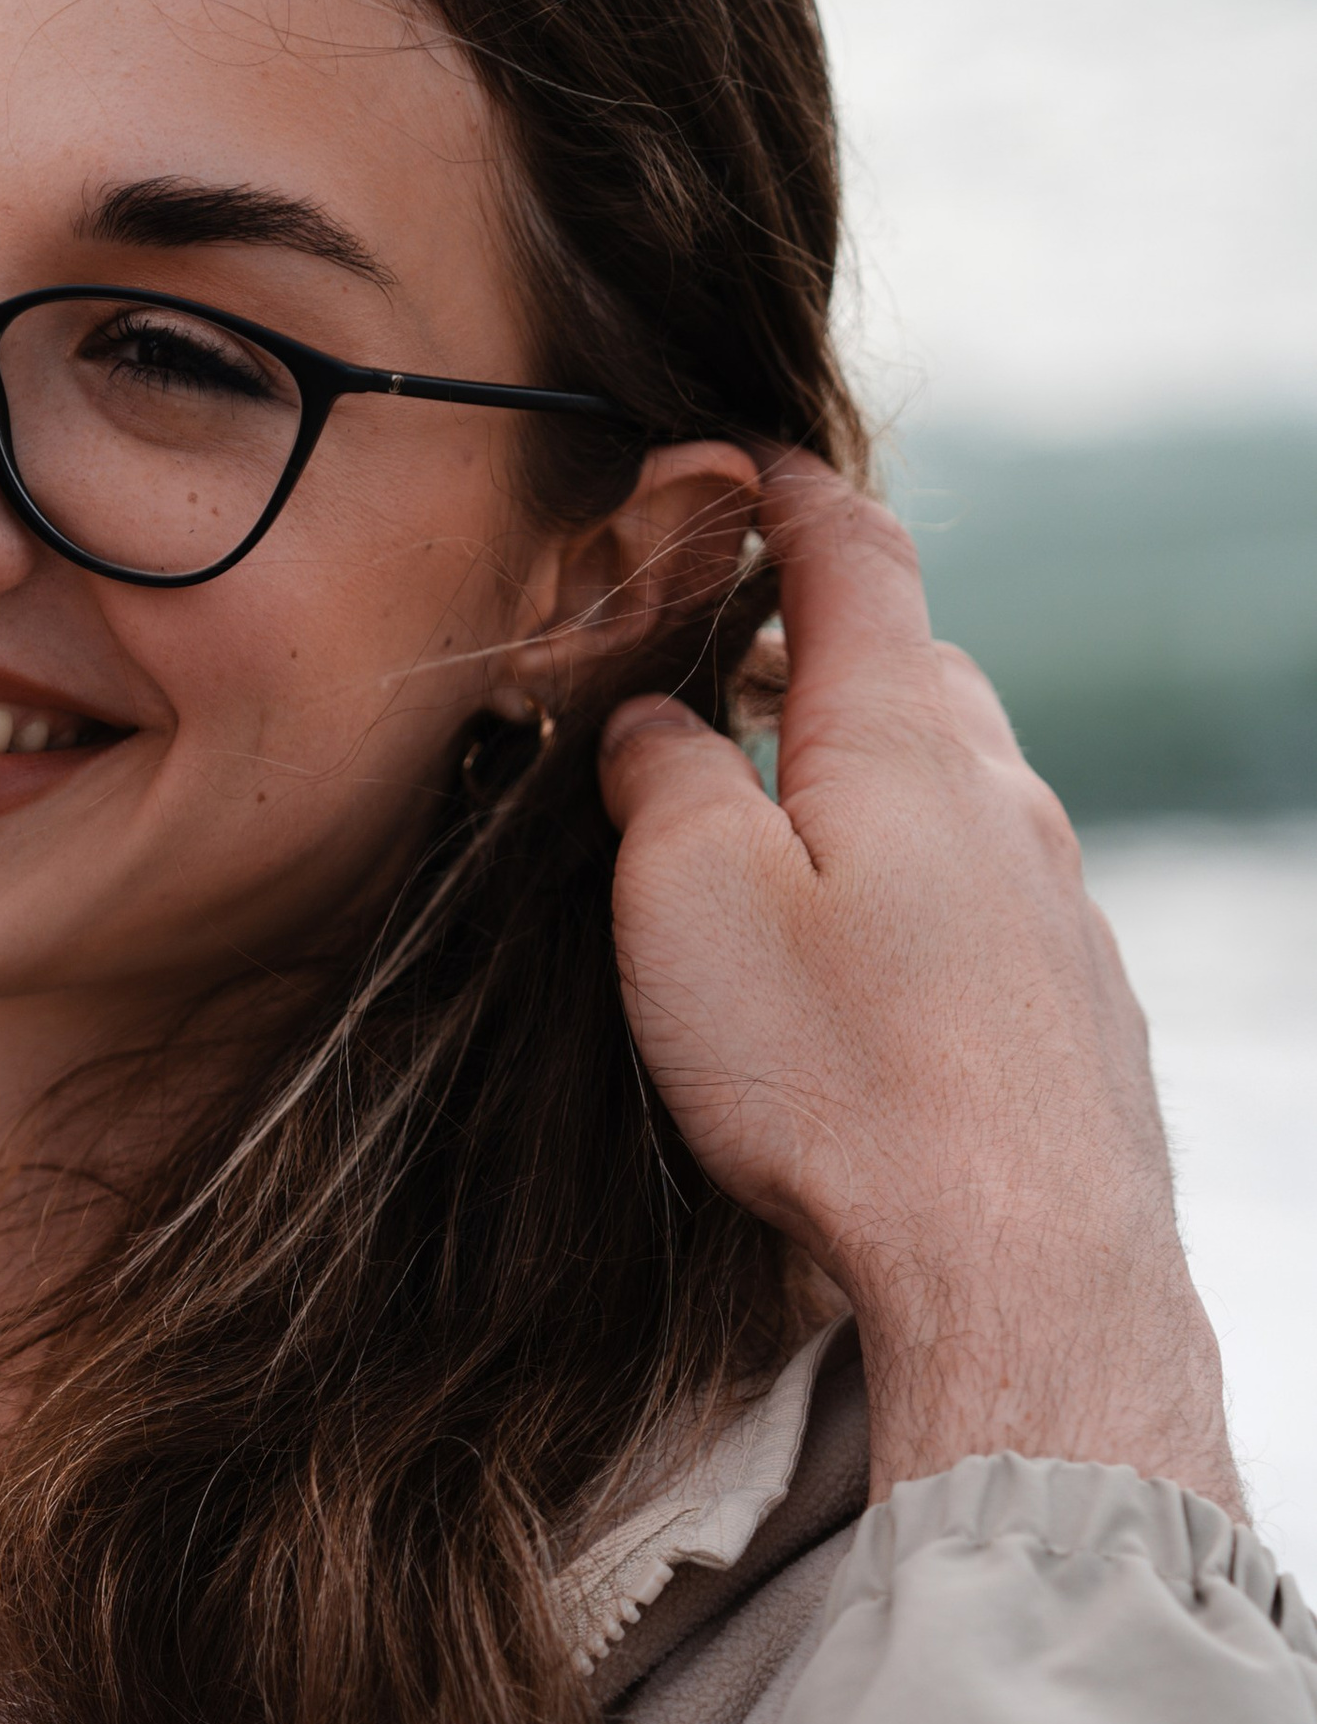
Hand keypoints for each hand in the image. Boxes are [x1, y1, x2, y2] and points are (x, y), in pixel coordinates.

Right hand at [596, 453, 1237, 1510]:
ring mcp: (1057, 900)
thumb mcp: (691, 905)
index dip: (786, 491)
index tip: (731, 463)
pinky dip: (919, 892)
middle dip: (818, 654)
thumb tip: (648, 722)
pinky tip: (867, 977)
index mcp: (901, 739)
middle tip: (721, 677)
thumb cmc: (844, 1082)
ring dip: (868, 785)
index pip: (856, 554)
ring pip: (959, 791)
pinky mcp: (1076, 1002)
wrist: (1022, 1260)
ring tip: (779, 840)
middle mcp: (1004, 796)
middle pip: (913, 672)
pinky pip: (990, 900)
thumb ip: (660, 783)